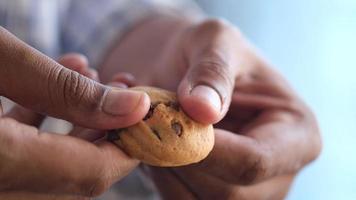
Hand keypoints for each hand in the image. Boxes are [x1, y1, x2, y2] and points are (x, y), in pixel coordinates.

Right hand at [0, 27, 149, 196]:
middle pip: (77, 175)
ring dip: (79, 121)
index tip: (146, 113)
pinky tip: (52, 84)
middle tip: (120, 90)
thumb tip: (135, 108)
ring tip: (88, 76)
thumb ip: (66, 90)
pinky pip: (26, 152)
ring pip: (53, 164)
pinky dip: (45, 122)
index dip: (130, 146)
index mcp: (0, 164)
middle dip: (107, 130)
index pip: (90, 175)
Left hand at [100, 17, 320, 198]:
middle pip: (225, 191)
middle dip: (179, 158)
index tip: (169, 125)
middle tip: (152, 121)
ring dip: (164, 166)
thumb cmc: (213, 54)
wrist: (193, 70)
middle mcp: (276, 173)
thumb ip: (212, 70)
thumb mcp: (217, 41)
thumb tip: (203, 109)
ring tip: (156, 127)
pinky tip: (157, 144)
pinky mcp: (217, 195)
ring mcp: (249, 191)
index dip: (206, 150)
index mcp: (296, 135)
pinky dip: (160, 175)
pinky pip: (181, 199)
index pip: (254, 160)